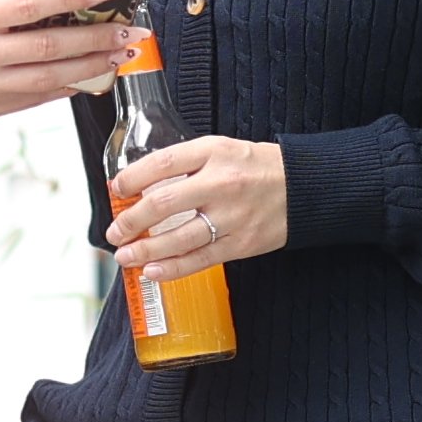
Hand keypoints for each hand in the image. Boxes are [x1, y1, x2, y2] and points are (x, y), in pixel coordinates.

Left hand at [108, 132, 287, 280]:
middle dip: (130, 221)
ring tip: (125, 256)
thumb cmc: (258, 167)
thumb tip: (142, 186)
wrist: (306, 187)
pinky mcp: (242, 243)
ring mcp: (232, 216)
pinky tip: (153, 272)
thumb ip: (186, 163)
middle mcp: (221, 183)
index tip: (116, 190)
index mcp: (214, 152)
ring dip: (145, 250)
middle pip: (163, 204)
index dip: (131, 179)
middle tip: (114, 232)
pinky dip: (173, 269)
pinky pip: (201, 259)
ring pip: (178, 238)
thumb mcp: (223, 149)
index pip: (161, 163)